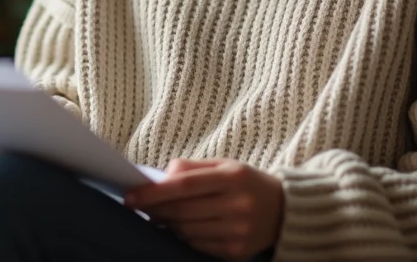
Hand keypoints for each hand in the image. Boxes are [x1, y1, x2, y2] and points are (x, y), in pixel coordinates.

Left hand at [124, 159, 283, 260]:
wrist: (285, 210)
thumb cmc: (246, 183)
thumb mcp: (225, 165)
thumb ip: (192, 168)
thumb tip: (159, 177)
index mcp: (233, 177)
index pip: (184, 186)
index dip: (154, 193)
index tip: (131, 195)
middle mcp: (238, 205)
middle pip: (183, 212)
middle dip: (156, 210)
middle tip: (138, 207)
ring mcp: (238, 231)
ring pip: (187, 231)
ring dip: (167, 225)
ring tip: (158, 217)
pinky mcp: (237, 251)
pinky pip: (199, 246)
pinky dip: (183, 237)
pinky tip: (178, 229)